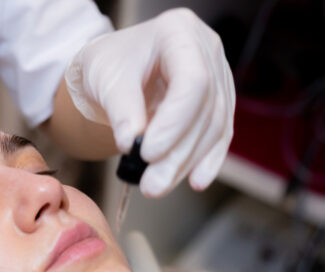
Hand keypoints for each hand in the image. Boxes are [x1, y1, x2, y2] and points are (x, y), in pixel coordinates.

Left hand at [65, 8, 234, 196]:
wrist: (115, 68)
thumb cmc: (109, 64)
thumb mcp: (104, 80)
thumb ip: (121, 110)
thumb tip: (132, 145)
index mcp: (178, 32)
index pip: (193, 80)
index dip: (174, 123)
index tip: (147, 153)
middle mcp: (205, 49)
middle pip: (205, 108)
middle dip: (178, 152)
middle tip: (152, 184)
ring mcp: (217, 74)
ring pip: (214, 125)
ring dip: (187, 162)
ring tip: (157, 185)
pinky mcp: (218, 100)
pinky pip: (219, 134)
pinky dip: (206, 160)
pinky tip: (195, 180)